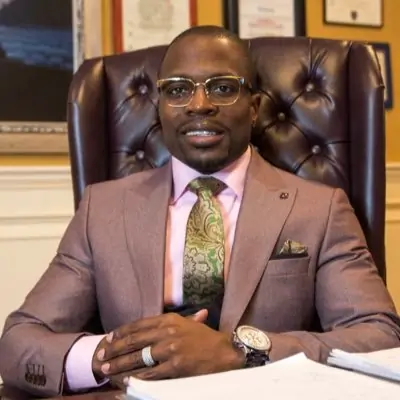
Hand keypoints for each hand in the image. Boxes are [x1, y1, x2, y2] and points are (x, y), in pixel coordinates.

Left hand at [92, 310, 243, 382]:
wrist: (224, 352)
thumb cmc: (205, 338)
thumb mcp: (187, 323)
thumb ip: (167, 322)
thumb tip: (151, 324)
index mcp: (169, 319)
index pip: (138, 324)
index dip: (121, 332)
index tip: (109, 338)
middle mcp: (168, 332)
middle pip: (134, 341)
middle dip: (114, 349)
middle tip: (101, 356)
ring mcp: (171, 349)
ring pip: (138, 358)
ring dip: (120, 364)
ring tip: (107, 369)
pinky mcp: (175, 367)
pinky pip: (150, 374)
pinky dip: (136, 378)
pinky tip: (126, 381)